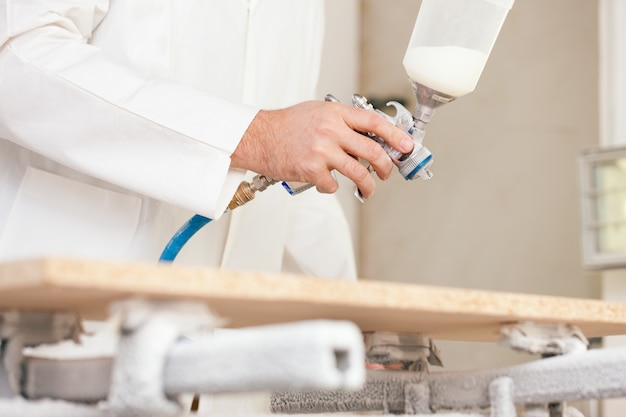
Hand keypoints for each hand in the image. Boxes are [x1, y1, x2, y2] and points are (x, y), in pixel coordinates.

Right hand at [231, 100, 413, 198]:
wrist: (259, 137)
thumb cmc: (287, 126)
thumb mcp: (318, 113)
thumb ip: (342, 122)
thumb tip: (368, 137)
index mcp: (335, 114)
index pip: (373, 122)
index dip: (395, 134)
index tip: (406, 145)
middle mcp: (331, 131)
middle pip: (372, 150)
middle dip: (385, 165)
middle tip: (386, 172)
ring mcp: (322, 151)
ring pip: (359, 172)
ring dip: (368, 185)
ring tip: (367, 190)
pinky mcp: (312, 170)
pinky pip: (333, 185)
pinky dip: (333, 187)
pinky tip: (326, 183)